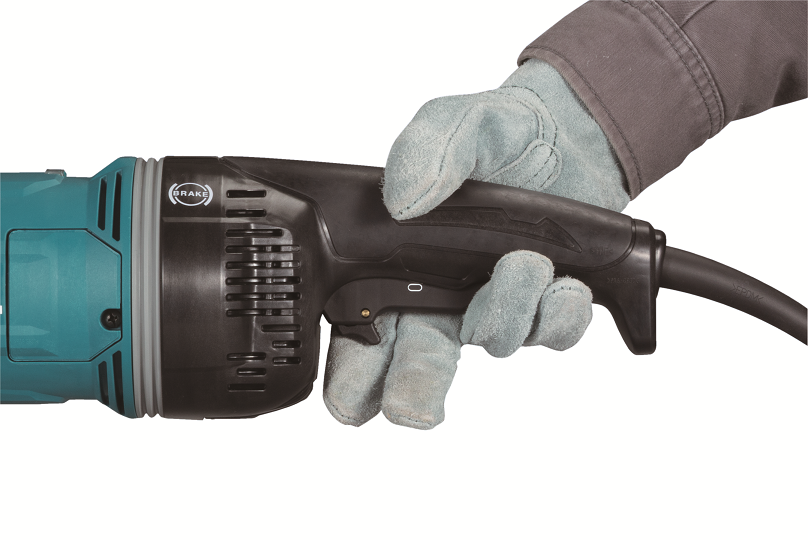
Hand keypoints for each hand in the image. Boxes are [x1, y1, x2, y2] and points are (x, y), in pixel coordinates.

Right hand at [323, 60, 629, 428]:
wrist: (564, 134)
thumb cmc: (493, 135)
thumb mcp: (453, 122)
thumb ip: (424, 149)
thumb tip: (405, 200)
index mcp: (397, 264)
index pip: (359, 334)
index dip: (350, 375)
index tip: (350, 397)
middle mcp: (442, 296)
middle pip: (417, 367)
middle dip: (412, 393)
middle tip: (414, 409)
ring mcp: (495, 303)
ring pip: (494, 344)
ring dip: (506, 313)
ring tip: (522, 262)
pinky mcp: (548, 304)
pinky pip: (555, 332)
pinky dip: (560, 314)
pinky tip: (563, 282)